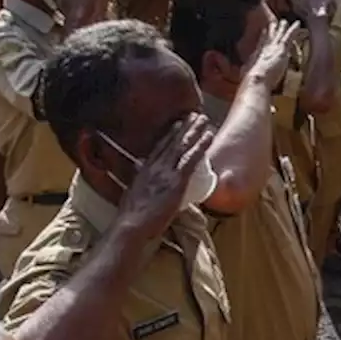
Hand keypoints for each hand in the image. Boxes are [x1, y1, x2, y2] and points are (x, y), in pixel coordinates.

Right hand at [114, 115, 214, 242]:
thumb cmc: (131, 216)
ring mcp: (166, 173)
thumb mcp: (132, 194)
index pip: (159, 147)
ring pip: (182, 146)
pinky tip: (209, 136)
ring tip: (204, 118)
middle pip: (172, 142)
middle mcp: (155, 167)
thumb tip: (140, 176)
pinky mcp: (176, 182)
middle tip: (194, 114)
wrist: (131, 225)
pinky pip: (191, 159)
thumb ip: (139, 183)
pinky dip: (200, 146)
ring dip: (194, 130)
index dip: (170, 134)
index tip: (178, 124)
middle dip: (184, 127)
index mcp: (144, 170)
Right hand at [249, 18, 302, 89]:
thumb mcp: (247, 77)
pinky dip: (293, 29)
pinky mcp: (281, 48)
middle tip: (273, 23)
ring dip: (281, 27)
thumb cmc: (252, 82)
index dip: (262, 38)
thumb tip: (248, 78)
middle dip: (271, 30)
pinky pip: (289, 35)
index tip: (263, 31)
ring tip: (284, 21)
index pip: (260, 45)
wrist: (257, 80)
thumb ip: (249, 74)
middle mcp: (264, 49)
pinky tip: (298, 23)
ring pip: (278, 34)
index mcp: (256, 56)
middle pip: (268, 37)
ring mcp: (273, 47)